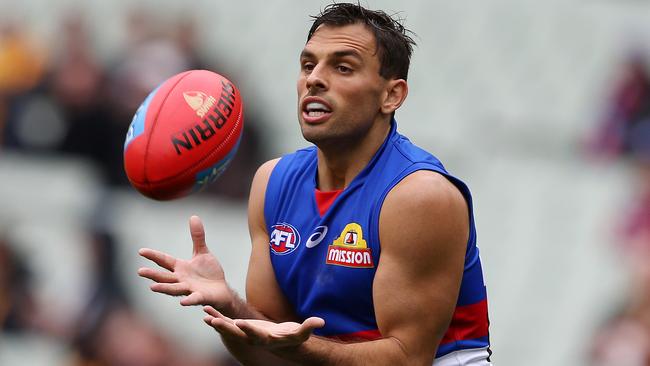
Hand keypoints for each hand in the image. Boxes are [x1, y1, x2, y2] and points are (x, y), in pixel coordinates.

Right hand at [138, 215, 232, 308]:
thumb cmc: (209, 273)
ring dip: (164, 289)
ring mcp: (190, 289)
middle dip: (153, 275)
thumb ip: (197, 237)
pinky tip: (183, 302)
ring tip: (152, 287)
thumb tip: (193, 216)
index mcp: (180, 268)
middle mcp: (182, 280)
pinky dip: (189, 300)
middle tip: (139, 271)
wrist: (222, 290)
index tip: (140, 251)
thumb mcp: (202, 252)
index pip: (164, 261)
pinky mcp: (202, 297)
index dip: (153, 256)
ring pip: (175, 290)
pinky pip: (194, 299)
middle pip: (165, 277)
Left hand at [203, 306, 324, 348]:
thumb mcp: (302, 333)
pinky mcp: (242, 328)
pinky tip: (206, 312)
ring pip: (228, 329)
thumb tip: (321, 321)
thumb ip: (309, 326)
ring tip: (205, 315)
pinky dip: (217, 318)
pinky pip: (226, 324)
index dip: (248, 328)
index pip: (255, 333)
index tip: (239, 323)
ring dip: (216, 322)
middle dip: (224, 327)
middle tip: (212, 321)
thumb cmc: (293, 337)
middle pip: (236, 333)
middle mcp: (252, 337)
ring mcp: (246, 334)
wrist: (284, 344)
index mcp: (265, 338)